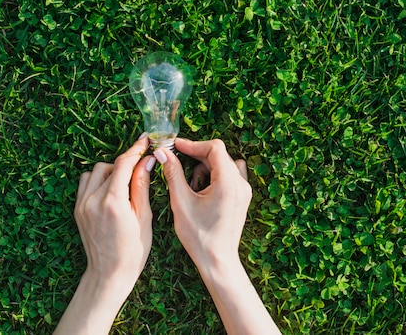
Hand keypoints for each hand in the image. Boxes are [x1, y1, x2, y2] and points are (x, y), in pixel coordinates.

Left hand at [54, 135, 153, 334]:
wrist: (109, 274)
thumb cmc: (133, 250)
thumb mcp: (143, 217)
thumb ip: (142, 186)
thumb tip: (146, 161)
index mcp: (112, 202)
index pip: (123, 164)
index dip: (135, 149)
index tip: (145, 140)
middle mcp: (92, 200)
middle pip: (109, 165)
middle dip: (125, 163)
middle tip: (140, 168)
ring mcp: (82, 204)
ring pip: (94, 172)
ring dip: (110, 172)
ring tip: (124, 184)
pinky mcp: (77, 209)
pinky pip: (85, 183)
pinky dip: (97, 181)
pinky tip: (110, 192)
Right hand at [154, 138, 280, 334]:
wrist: (217, 260)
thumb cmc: (198, 235)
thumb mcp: (181, 202)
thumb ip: (173, 173)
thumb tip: (163, 153)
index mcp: (228, 182)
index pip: (214, 148)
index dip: (193, 144)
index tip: (176, 147)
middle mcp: (240, 184)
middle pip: (219, 156)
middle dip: (196, 158)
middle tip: (177, 166)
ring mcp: (243, 191)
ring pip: (223, 165)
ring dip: (205, 169)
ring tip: (191, 188)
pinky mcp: (241, 198)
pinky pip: (228, 177)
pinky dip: (214, 178)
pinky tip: (201, 192)